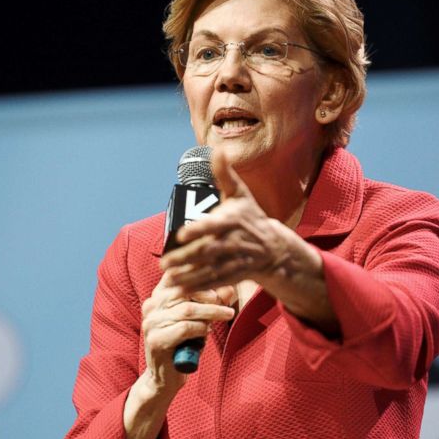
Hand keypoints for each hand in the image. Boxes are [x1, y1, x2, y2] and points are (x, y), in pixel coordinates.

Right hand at [140, 273, 235, 390]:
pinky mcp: (155, 340)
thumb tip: (231, 287)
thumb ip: (212, 302)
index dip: (197, 271)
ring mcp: (151, 323)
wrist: (165, 377)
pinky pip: (185, 328)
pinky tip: (207, 332)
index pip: (176, 274)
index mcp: (157, 296)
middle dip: (211, 296)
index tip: (219, 273)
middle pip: (185, 290)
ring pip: (187, 309)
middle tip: (227, 303)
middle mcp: (150, 306)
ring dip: (212, 312)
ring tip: (227, 315)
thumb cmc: (184, 344)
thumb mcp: (200, 319)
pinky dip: (201, 329)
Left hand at [161, 150, 300, 293]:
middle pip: (207, 252)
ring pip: (209, 270)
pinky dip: (197, 287)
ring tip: (168, 277)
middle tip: (164, 262)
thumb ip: (225, 174)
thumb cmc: (250, 217)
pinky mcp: (233, 275)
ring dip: (188, 276)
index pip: (214, 225)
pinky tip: (179, 289)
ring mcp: (234, 261)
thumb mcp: (240, 194)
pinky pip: (214, 283)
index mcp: (232, 220)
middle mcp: (233, 242)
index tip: (181, 234)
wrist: (274, 247)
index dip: (199, 230)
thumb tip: (218, 149)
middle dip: (185, 258)